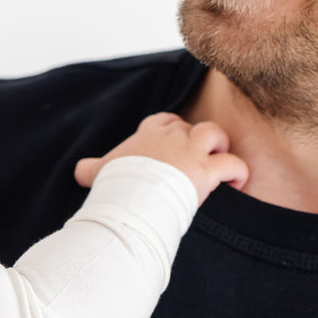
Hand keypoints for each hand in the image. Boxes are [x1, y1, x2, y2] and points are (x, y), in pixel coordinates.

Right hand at [74, 112, 248, 205]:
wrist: (131, 196)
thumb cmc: (116, 183)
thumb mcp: (99, 171)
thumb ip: (91, 168)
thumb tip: (78, 171)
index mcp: (148, 134)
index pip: (165, 120)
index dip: (172, 128)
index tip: (172, 143)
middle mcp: (172, 137)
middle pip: (191, 127)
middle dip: (196, 141)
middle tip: (195, 161)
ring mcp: (191, 152)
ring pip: (215, 134)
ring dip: (220, 147)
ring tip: (220, 164)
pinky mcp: (206, 171)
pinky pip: (233, 164)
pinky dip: (238, 173)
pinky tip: (236, 184)